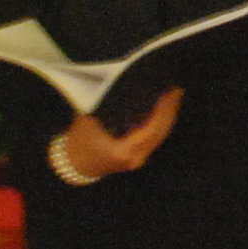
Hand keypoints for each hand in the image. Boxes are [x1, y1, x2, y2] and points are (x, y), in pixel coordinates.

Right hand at [57, 86, 182, 180]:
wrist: (72, 164)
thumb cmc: (79, 139)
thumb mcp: (93, 119)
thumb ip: (113, 105)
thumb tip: (130, 84)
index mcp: (124, 151)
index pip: (153, 128)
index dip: (164, 108)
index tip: (170, 89)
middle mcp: (136, 157)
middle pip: (161, 131)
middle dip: (170, 108)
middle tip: (175, 86)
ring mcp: (139, 159)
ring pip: (160, 135)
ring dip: (168, 114)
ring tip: (173, 93)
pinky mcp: (139, 156)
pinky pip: (155, 138)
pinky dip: (160, 122)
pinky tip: (164, 108)